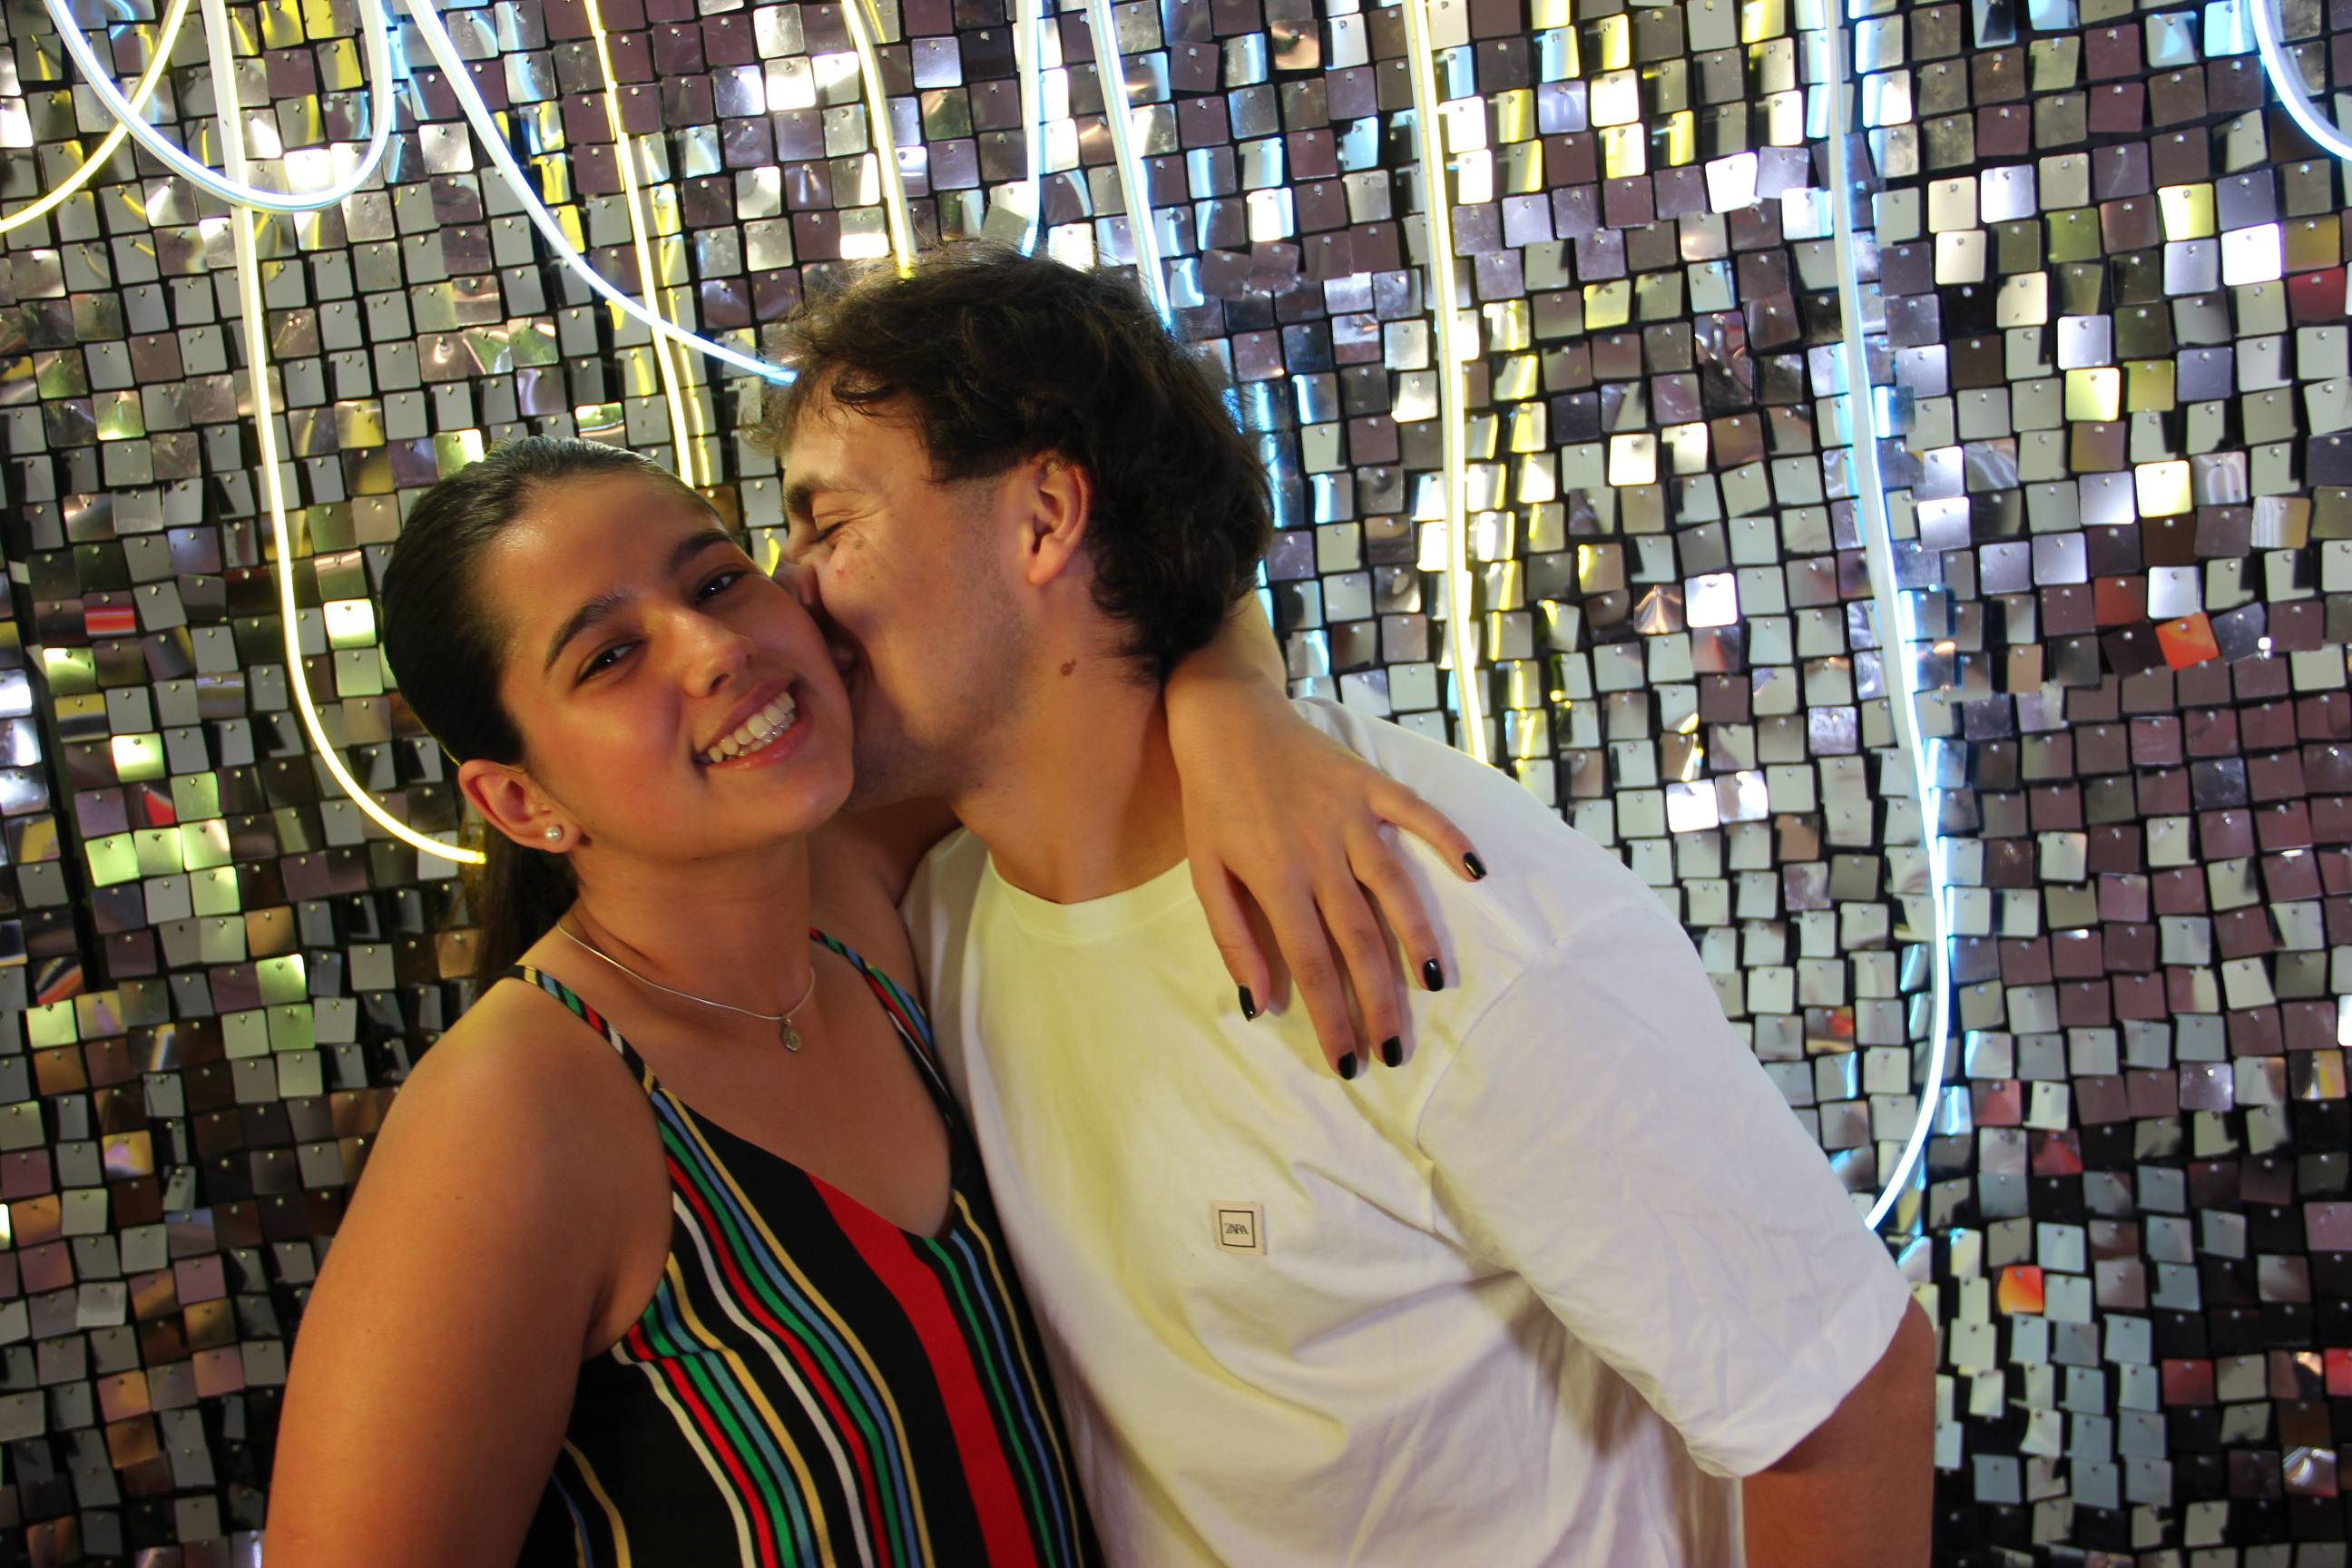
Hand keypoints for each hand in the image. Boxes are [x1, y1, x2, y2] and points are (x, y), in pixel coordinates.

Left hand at [1172, 692, 1481, 1077]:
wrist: (1225, 718)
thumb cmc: (1212, 803)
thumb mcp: (1206, 874)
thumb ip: (1234, 940)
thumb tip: (1260, 1005)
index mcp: (1275, 879)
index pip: (1311, 964)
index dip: (1333, 1018)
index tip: (1350, 1062)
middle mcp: (1319, 852)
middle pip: (1359, 939)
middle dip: (1379, 1002)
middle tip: (1396, 1051)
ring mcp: (1350, 815)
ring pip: (1396, 887)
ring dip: (1419, 939)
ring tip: (1434, 986)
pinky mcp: (1370, 783)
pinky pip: (1418, 814)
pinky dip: (1449, 840)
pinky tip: (1476, 873)